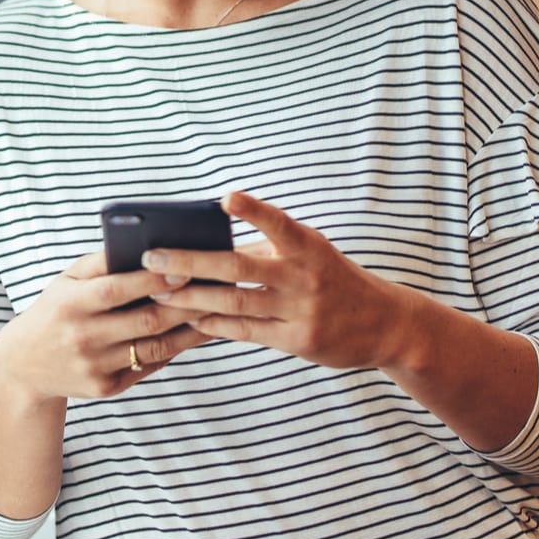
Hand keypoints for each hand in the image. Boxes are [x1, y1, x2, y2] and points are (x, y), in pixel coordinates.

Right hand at [0, 249, 213, 401]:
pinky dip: (175, 349)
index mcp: (70, 304)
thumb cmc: (55, 311)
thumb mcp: (65, 281)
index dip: (152, 280)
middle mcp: (82, 337)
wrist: (25, 365)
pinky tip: (195, 334)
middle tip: (217, 288)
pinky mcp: (107, 388)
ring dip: (191, 330)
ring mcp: (95, 367)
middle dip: (185, 304)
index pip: (116, 289)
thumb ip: (100, 263)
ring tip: (216, 311)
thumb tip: (145, 245)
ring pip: (156, 347)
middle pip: (145, 321)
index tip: (184, 268)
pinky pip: (149, 366)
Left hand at [146, 191, 415, 370]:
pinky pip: (245, 331)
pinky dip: (213, 323)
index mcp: (307, 246)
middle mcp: (304, 276)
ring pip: (234, 302)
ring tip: (157, 291)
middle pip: (238, 267)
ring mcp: (301, 310)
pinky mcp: (298, 340)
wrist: (386, 324)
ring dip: (191, 297)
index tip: (226, 198)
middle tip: (152, 257)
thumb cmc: (332, 279)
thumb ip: (267, 248)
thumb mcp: (311, 253)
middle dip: (190, 262)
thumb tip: (206, 244)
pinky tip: (189, 317)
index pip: (278, 223)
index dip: (253, 210)